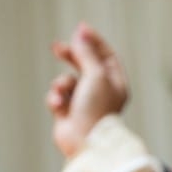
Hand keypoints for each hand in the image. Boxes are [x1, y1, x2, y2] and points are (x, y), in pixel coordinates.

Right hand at [46, 23, 127, 158]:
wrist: (84, 143)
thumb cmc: (96, 110)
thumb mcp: (96, 75)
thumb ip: (88, 53)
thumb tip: (81, 33)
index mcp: (116, 83)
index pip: (106, 55)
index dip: (93, 41)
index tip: (80, 29)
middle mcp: (101, 92)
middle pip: (85, 65)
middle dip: (71, 56)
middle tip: (57, 47)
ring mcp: (84, 102)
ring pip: (67, 80)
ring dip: (61, 83)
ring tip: (62, 93)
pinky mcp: (68, 112)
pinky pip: (58, 96)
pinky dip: (56, 98)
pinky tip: (58, 107)